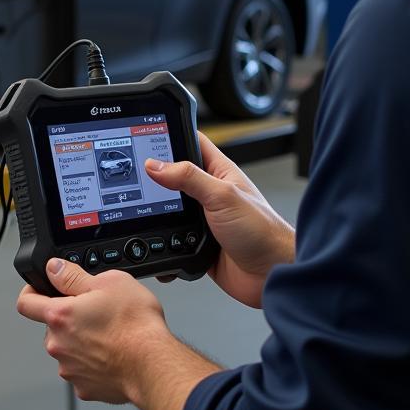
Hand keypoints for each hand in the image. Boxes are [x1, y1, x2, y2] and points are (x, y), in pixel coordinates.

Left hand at [16, 258, 172, 404]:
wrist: (154, 365)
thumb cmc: (135, 325)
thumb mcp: (108, 282)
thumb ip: (73, 275)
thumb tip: (55, 268)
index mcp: (60, 316)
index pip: (26, 303)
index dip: (30, 291)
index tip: (39, 289)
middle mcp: (58, 345)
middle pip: (53, 326)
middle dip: (69, 318)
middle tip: (95, 312)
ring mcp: (70, 369)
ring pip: (69, 349)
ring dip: (81, 341)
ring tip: (110, 334)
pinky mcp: (85, 388)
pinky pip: (83, 370)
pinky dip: (94, 362)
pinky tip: (114, 354)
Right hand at [145, 133, 294, 307]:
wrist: (272, 274)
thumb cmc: (263, 231)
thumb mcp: (222, 196)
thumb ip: (189, 178)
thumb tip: (156, 164)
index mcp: (219, 172)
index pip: (192, 143)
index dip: (172, 136)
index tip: (147, 136)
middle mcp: (210, 194)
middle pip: (174, 178)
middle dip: (156, 179)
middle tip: (136, 178)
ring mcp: (203, 220)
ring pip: (169, 211)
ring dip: (158, 215)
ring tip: (144, 212)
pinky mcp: (197, 244)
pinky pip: (171, 241)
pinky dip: (162, 244)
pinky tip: (158, 245)